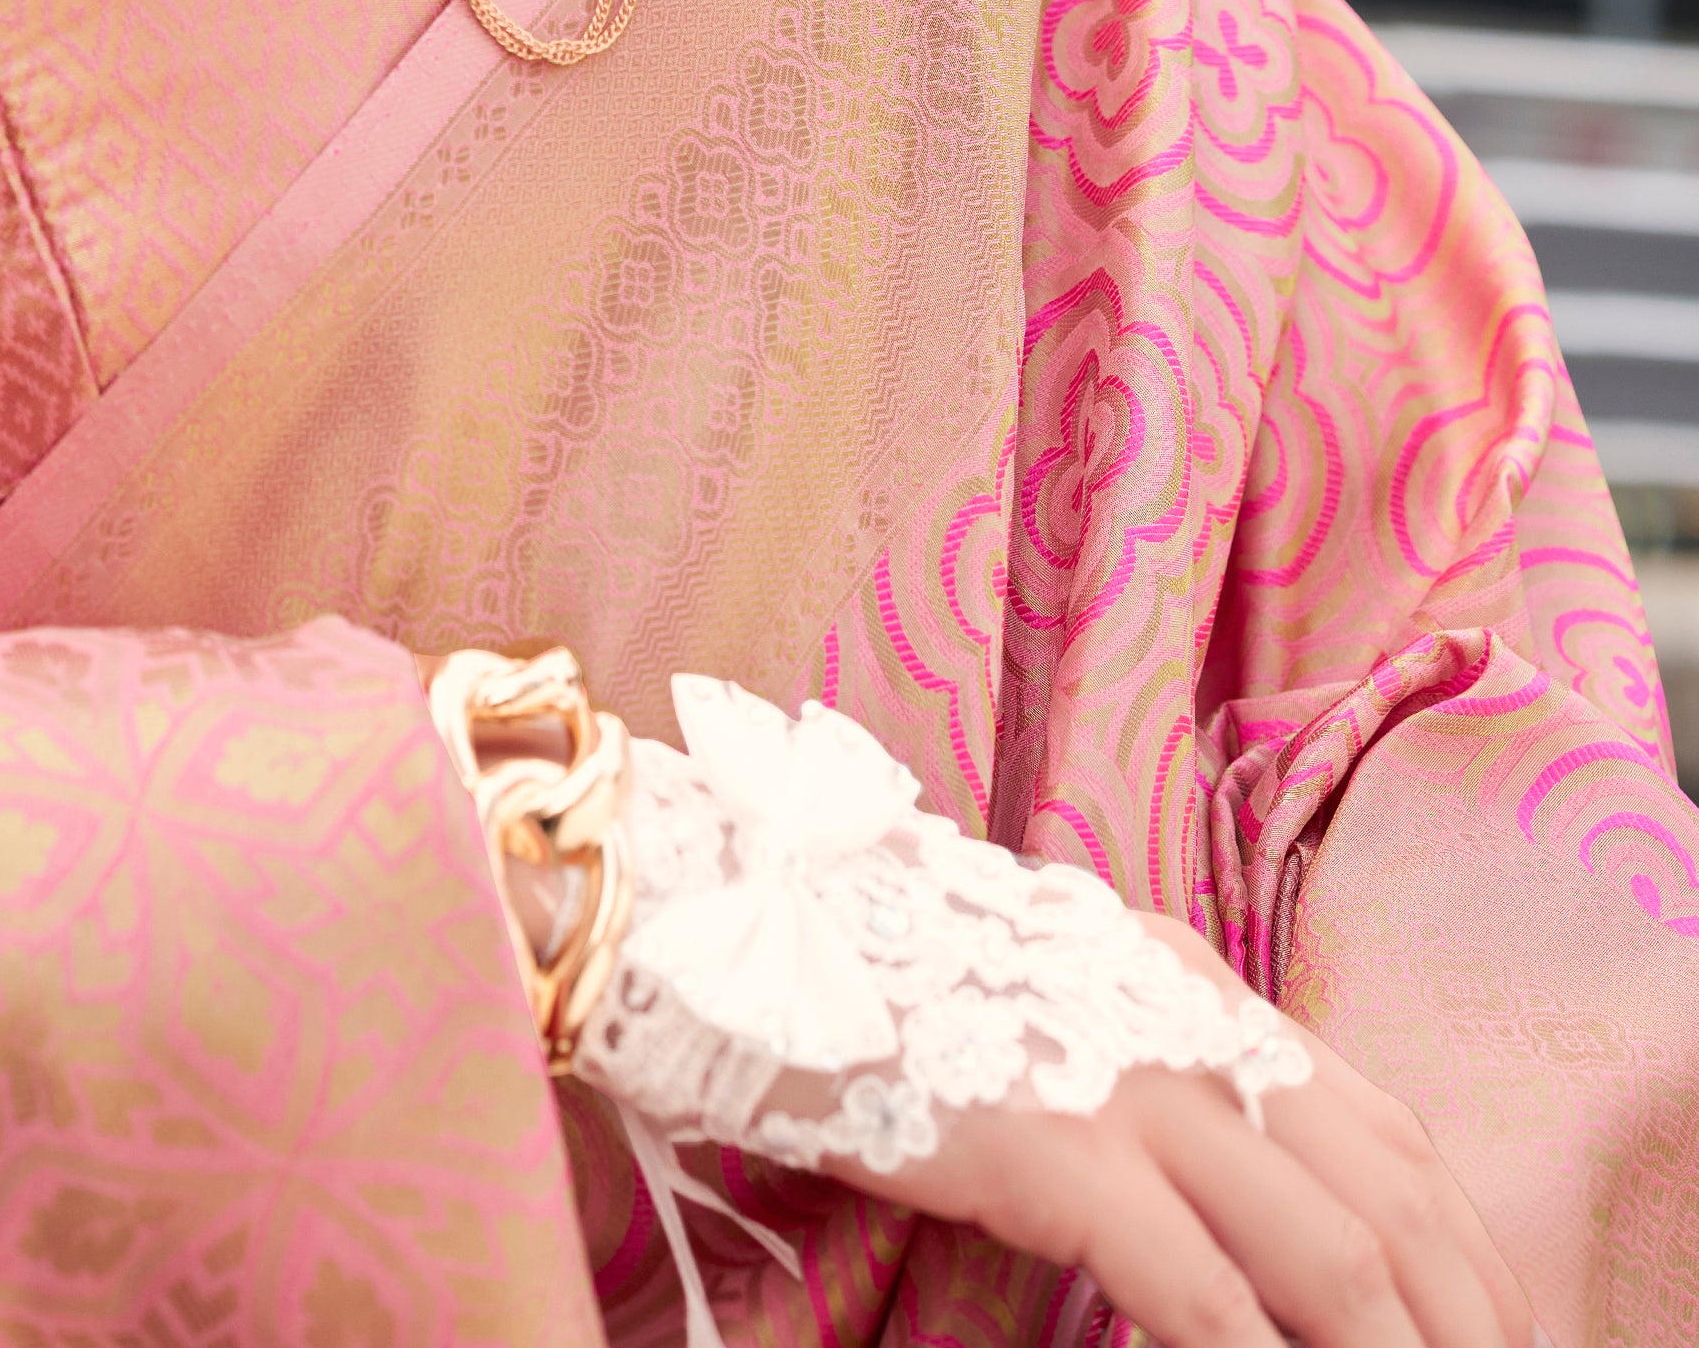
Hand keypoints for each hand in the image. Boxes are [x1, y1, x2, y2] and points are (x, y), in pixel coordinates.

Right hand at [831, 921, 1536, 1347]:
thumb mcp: (1036, 1008)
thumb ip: (1136, 1081)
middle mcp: (1180, 1012)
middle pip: (1388, 1194)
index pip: (1381, 1125)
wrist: (725, 913)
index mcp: (1186, 976)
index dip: (1460, 1246)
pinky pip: (1195, 1290)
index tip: (1492, 1332)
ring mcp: (1121, 1074)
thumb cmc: (859, 981)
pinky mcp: (1048, 1142)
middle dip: (1462, 1321)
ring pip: (1328, 1250)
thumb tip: (1208, 1217)